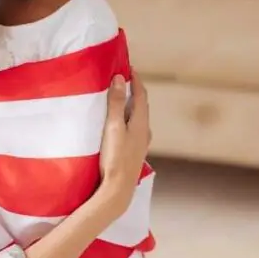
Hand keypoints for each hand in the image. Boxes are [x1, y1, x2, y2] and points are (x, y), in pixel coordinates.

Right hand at [95, 71, 150, 217]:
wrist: (118, 190)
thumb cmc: (115, 157)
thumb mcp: (113, 127)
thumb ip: (116, 103)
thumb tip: (120, 79)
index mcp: (142, 123)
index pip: (141, 95)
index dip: (136, 80)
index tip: (128, 68)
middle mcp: (145, 132)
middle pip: (141, 106)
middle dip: (133, 91)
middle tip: (122, 80)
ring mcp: (141, 144)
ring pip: (138, 118)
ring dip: (130, 106)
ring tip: (118, 99)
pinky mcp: (134, 153)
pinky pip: (133, 129)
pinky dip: (127, 119)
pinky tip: (119, 125)